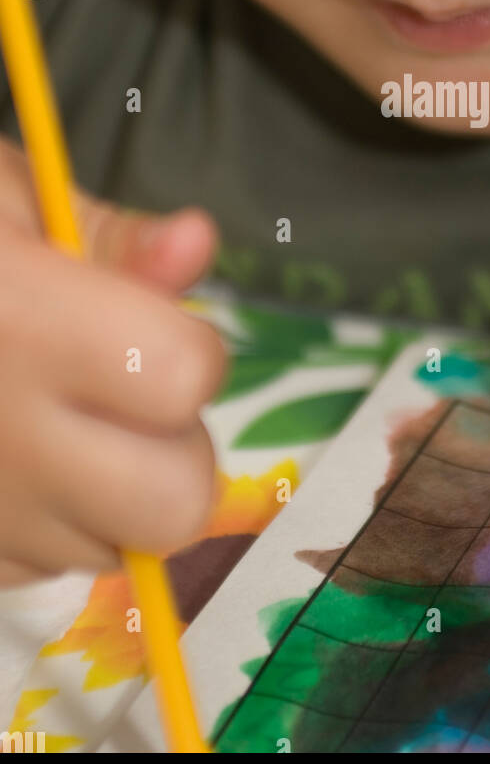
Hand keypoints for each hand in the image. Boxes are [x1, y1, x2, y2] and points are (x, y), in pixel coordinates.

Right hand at [0, 137, 224, 586]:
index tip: (154, 326)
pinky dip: (46, 527)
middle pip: (171, 502)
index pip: (181, 379)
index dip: (190, 350)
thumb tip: (196, 246)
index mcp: (22, 324)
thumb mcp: (3, 194)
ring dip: (112, 496)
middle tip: (132, 399)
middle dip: (175, 451)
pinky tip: (8, 462)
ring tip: (54, 422)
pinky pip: (38, 569)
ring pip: (110, 548)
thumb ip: (108, 235)